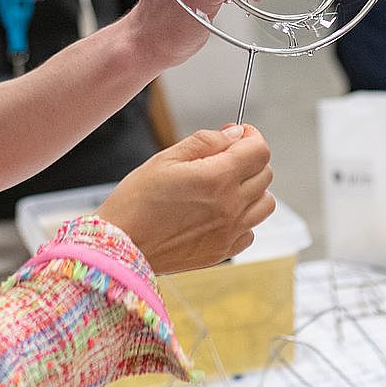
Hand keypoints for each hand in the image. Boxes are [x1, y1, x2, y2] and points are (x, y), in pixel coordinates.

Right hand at [98, 124, 274, 272]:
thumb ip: (206, 142)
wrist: (120, 244)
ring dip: (251, 190)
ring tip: (224, 187)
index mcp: (218, 178)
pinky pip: (250, 230)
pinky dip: (242, 219)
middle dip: (249, 160)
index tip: (239, 135)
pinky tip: (219, 213)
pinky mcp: (223, 252)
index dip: (251, 137)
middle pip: (265, 174)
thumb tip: (236, 134)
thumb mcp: (166, 158)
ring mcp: (230, 232)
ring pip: (265, 204)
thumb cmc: (136, 200)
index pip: (259, 151)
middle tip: (224, 159)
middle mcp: (231, 207)